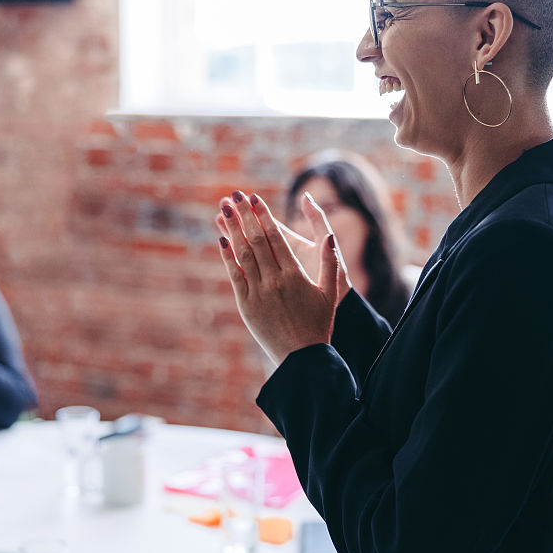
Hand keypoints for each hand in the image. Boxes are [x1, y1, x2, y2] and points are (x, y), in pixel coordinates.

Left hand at [216, 191, 341, 366]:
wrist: (303, 357)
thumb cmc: (319, 323)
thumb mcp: (330, 291)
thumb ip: (329, 261)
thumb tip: (329, 235)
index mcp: (296, 274)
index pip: (276, 237)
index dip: (263, 215)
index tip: (254, 198)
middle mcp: (276, 280)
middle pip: (256, 240)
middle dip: (244, 215)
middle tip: (234, 195)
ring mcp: (259, 293)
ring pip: (243, 255)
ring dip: (232, 229)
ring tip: (223, 210)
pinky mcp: (247, 306)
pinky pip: (235, 276)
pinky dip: (227, 257)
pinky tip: (222, 239)